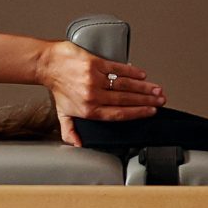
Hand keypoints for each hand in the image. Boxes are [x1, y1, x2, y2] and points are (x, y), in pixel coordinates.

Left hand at [35, 40, 163, 145]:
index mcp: (89, 110)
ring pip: (125, 85)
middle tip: (160, 100)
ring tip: (156, 89)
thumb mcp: (62, 113)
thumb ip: (71, 131)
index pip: (119, 114)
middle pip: (126, 100)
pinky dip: (132, 72)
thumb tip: (78, 144)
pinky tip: (142, 75)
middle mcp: (92, 96)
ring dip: (143, 88)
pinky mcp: (95, 63)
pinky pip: (117, 68)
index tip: (150, 112)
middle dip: (146, 101)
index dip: (137, 113)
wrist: (47, 64)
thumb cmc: (56, 86)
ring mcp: (94, 79)